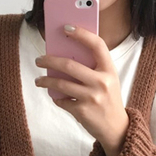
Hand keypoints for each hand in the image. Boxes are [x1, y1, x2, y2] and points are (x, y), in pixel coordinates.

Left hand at [34, 25, 129, 153]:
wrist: (116, 128)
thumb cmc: (108, 99)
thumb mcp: (108, 80)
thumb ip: (93, 68)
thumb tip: (64, 55)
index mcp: (109, 70)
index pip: (96, 45)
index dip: (81, 33)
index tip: (66, 27)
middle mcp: (101, 82)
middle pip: (70, 65)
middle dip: (49, 61)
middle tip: (39, 60)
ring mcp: (91, 97)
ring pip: (61, 84)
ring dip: (46, 81)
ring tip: (39, 80)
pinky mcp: (82, 111)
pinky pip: (62, 101)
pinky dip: (56, 98)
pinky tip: (55, 96)